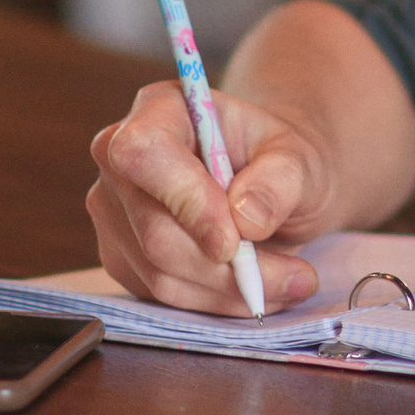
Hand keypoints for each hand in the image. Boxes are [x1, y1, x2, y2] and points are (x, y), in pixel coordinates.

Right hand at [86, 80, 337, 314]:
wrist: (268, 186)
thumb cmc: (279, 160)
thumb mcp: (300, 156)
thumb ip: (281, 178)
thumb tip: (247, 219)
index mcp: (158, 110)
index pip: (143, 154)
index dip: (185, 201)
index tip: (234, 241)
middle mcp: (119, 159)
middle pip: (154, 230)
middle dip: (226, 268)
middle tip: (297, 276)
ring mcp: (114, 212)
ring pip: (160, 274)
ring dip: (231, 291)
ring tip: (291, 282)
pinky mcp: (122, 257)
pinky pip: (163, 297)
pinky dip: (216, 303)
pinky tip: (257, 288)